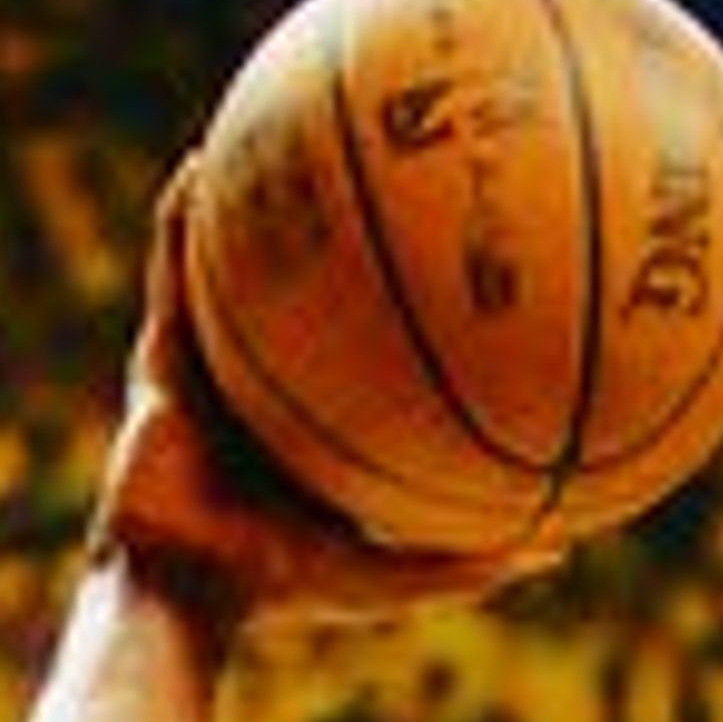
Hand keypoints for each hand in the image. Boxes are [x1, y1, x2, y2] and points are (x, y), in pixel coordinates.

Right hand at [86, 174, 572, 634]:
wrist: (189, 585)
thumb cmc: (288, 588)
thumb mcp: (400, 573)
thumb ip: (473, 561)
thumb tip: (563, 546)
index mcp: (316, 433)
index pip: (363, 358)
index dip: (395, 313)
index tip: (444, 259)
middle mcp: (263, 395)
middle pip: (307, 299)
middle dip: (331, 241)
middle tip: (373, 174)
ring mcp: (210, 372)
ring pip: (234, 274)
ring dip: (251, 207)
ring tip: (271, 133)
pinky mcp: (160, 358)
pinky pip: (170, 270)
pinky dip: (180, 218)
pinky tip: (200, 160)